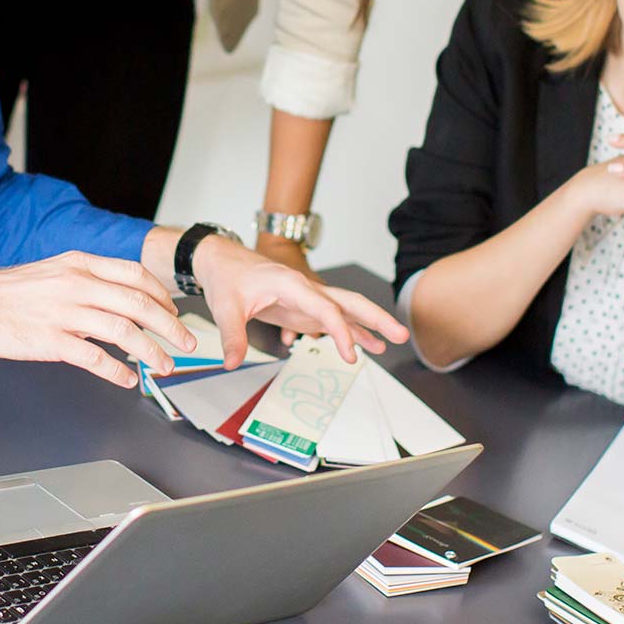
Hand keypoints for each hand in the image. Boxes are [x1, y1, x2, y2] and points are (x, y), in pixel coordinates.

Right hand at [0, 251, 196, 388]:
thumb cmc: (5, 293)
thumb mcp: (51, 271)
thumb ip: (84, 280)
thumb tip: (116, 297)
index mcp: (79, 264)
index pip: (135, 276)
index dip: (161, 296)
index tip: (174, 311)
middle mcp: (77, 284)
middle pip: (139, 304)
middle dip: (170, 326)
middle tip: (187, 343)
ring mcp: (66, 313)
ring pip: (125, 331)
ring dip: (151, 351)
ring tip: (164, 367)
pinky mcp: (52, 341)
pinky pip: (95, 358)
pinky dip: (117, 371)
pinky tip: (127, 380)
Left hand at [192, 235, 408, 366]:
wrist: (221, 261)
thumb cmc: (227, 277)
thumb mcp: (225, 307)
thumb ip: (232, 336)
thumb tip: (232, 363)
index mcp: (292, 285)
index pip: (327, 309)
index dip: (341, 333)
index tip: (350, 357)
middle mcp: (307, 289)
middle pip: (350, 302)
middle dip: (376, 318)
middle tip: (401, 335)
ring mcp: (307, 299)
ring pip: (346, 310)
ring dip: (370, 326)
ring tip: (393, 342)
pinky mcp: (303, 308)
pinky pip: (334, 319)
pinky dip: (352, 331)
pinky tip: (369, 345)